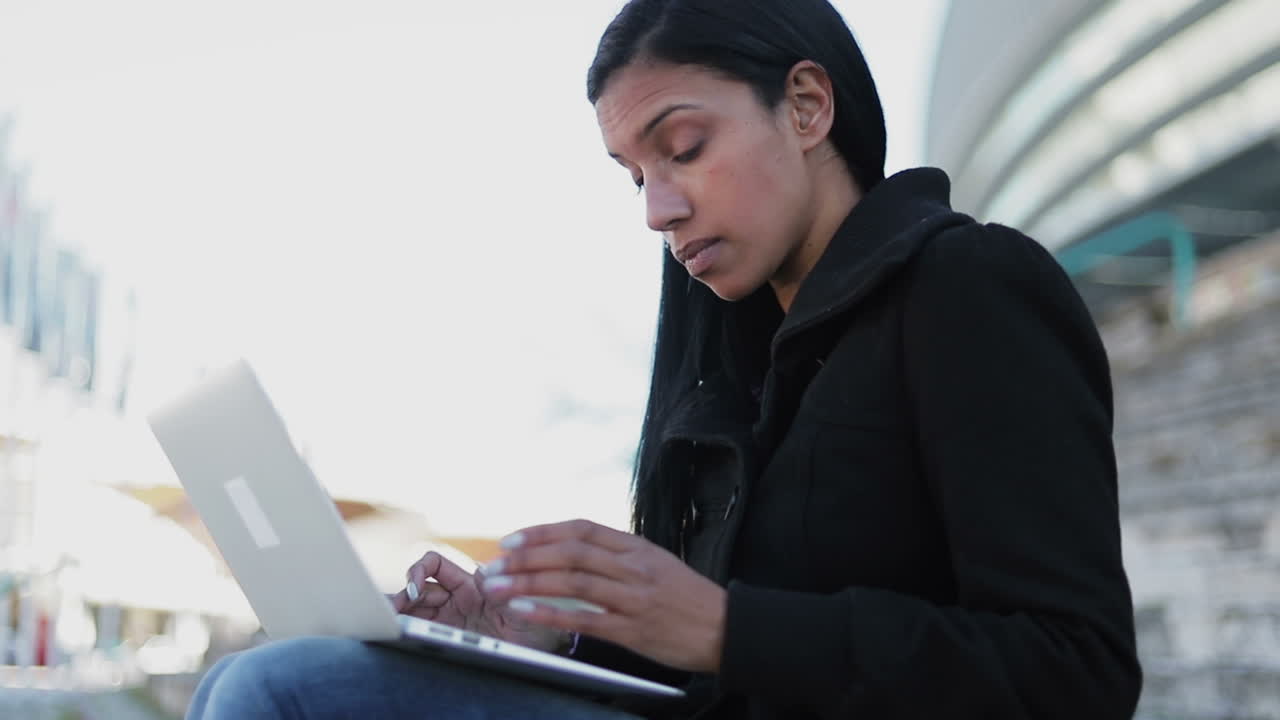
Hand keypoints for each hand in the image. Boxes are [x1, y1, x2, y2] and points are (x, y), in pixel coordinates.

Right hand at [389, 550, 567, 653]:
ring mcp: (449, 618)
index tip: (414, 589)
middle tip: (393, 612)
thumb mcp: (523, 604)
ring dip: (400, 612)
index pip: (435, 564)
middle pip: (418, 588)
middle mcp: (456, 597)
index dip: (419, 570)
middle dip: (402, 595)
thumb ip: (505, 590)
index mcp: (470, 582)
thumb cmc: (537, 621)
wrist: (543, 651)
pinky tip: (398, 632)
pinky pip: (421, 629)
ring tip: (388, 622)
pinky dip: (406, 628)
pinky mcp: (447, 638)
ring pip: (415, 609)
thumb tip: (480, 575)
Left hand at [479, 519, 726, 672]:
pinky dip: (550, 614)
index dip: (542, 532)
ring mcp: (633, 597)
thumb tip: (571, 553)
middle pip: (571, 552)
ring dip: (529, 583)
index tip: (511, 540)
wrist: (727, 628)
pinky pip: (585, 618)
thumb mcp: (655, 563)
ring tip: (497, 587)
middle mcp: (633, 566)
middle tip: (493, 564)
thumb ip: (616, 557)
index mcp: (636, 547)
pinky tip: (525, 612)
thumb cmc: (687, 598)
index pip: (581, 528)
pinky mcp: (633, 629)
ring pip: (573, 582)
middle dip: (526, 557)